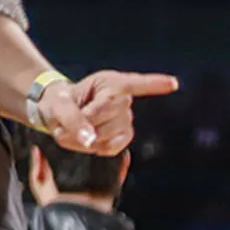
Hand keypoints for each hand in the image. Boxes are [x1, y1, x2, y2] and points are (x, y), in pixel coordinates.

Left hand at [37, 71, 178, 154]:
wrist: (57, 115)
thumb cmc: (58, 103)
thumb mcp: (57, 106)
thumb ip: (71, 119)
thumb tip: (89, 139)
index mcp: (109, 82)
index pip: (135, 83)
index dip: (154, 83)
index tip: (173, 83)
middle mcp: (123, 98)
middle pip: (110, 112)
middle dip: (85, 121)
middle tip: (64, 123)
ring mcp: (126, 118)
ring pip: (110, 133)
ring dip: (86, 137)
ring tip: (70, 131)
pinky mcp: (124, 136)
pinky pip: (111, 148)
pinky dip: (93, 147)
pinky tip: (85, 139)